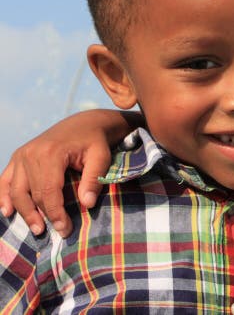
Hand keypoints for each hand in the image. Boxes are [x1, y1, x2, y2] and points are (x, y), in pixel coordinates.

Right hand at [0, 109, 138, 237]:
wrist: (85, 123)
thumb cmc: (95, 141)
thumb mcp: (101, 157)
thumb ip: (94, 179)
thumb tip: (86, 204)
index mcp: (50, 153)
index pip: (48, 192)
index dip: (55, 213)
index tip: (65, 229)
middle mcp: (30, 153)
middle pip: (32, 193)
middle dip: (43, 216)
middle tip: (57, 232)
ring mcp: (21, 155)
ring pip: (16, 190)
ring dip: (23, 212)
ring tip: (37, 228)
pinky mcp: (18, 156)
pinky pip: (5, 180)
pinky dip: (3, 197)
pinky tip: (7, 212)